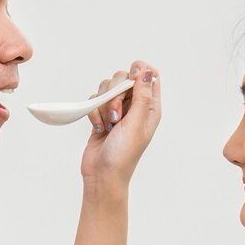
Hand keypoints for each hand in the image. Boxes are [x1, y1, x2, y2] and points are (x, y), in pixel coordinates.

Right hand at [81, 62, 161, 186]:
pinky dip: (94, 112)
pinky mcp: (101, 116)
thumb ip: (142, 95)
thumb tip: (147, 71)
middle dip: (115, 93)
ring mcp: (117, 111)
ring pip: (107, 88)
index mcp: (149, 107)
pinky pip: (95, 101)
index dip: (139, 72)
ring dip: (103, 104)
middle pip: (124, 78)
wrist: (103, 174)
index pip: (150, 76)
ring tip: (108, 124)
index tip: (129, 80)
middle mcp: (135, 106)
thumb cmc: (123, 154)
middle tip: (116, 115)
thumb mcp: (136, 123)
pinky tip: (99, 128)